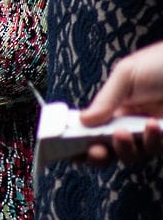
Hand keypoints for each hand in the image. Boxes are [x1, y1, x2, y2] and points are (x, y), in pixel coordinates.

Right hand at [82, 42, 162, 162]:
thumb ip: (105, 100)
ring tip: (123, 133)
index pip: (93, 129)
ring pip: (133, 155)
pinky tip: (153, 125)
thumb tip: (83, 122)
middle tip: (96, 151)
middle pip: (110, 150)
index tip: (66, 147)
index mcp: (117, 107)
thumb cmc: (161, 64)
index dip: (78, 140)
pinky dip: (151, 142)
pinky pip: (157, 151)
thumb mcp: (126, 75)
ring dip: (126, 148)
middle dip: (99, 155)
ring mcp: (153, 134)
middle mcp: (133, 123)